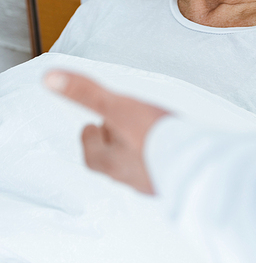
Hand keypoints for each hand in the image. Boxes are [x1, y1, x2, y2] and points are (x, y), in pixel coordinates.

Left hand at [44, 70, 168, 193]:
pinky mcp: (178, 182)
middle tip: (117, 129)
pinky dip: (163, 160)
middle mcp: (130, 177)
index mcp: (112, 163)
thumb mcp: (116, 108)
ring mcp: (155, 182)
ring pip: (139, 168)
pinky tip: (172, 150)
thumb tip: (51, 79)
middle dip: (113, 145)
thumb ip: (85, 93)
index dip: (90, 138)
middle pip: (114, 163)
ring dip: (138, 154)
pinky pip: (164, 170)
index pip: (91, 154)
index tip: (90, 126)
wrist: (198, 165)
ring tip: (146, 138)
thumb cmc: (156, 140)